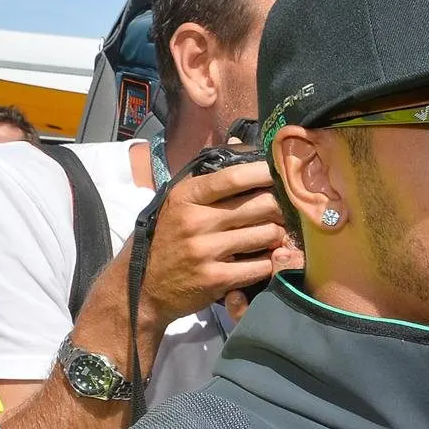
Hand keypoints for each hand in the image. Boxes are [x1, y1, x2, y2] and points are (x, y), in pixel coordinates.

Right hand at [139, 160, 293, 328]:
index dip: (264, 173)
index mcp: (186, 196)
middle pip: (262, 205)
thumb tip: (237, 142)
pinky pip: (262, 265)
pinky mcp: (216, 279)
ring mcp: (206, 251)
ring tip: (273, 236)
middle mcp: (195, 221)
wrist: (144, 286)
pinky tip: (264, 260)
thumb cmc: (169, 238)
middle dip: (280, 207)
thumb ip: (209, 177)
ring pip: (268, 234)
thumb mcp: (179, 202)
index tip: (282, 174)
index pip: (233, 177)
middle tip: (285, 212)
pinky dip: (270, 262)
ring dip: (278, 236)